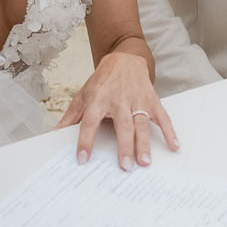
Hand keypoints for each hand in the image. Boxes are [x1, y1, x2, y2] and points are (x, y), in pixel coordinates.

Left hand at [56, 52, 178, 169]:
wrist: (123, 60)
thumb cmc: (102, 81)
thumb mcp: (82, 96)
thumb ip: (70, 117)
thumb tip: (52, 135)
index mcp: (98, 100)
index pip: (89, 122)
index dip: (85, 140)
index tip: (83, 158)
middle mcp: (118, 100)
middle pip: (122, 125)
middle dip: (124, 146)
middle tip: (125, 166)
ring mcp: (137, 100)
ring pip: (141, 123)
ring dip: (144, 143)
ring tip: (144, 162)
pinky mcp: (151, 100)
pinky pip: (162, 117)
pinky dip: (169, 131)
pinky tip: (174, 146)